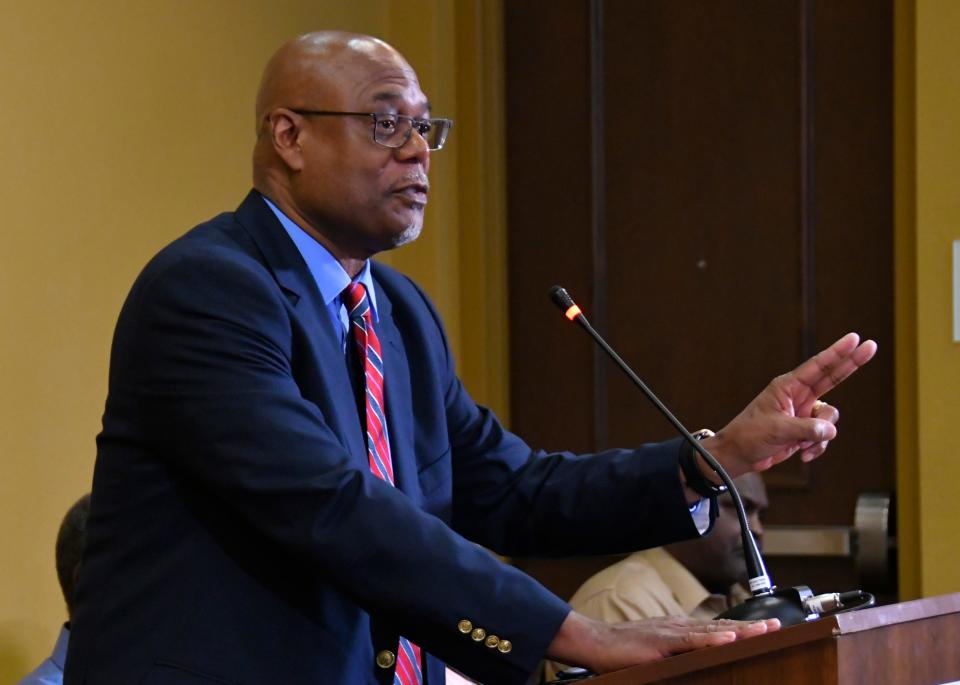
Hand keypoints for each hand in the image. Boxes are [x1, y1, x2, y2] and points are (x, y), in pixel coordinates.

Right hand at [548, 611, 778, 672]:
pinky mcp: (661, 643)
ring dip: (742, 630)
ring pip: (713, 630)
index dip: (743, 628)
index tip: (767, 628)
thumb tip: (697, 665)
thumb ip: (676, 657)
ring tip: (765, 630)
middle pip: (722, 625)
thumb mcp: (655, 654)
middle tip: (779, 626)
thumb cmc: (621, 652)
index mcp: (680, 631)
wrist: (595, 643)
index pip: (717, 628)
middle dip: (752, 626)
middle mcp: (680, 627)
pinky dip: (712, 639)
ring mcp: (671, 633)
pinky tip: (730, 637)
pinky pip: (692, 641)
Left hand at [702, 332, 876, 477]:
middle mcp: (798, 396)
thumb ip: (806, 428)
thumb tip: (830, 430)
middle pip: (832, 377)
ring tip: (800, 443)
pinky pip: (824, 436)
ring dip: (820, 434)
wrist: (739, 455)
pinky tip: (802, 454)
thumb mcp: (777, 429)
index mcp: (787, 387)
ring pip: (830, 418)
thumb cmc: (749, 435)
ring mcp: (803, 413)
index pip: (817, 366)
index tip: (854, 337)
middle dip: (851, 364)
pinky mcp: (805, 430)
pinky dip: (817, 447)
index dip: (837, 352)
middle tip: (871, 346)